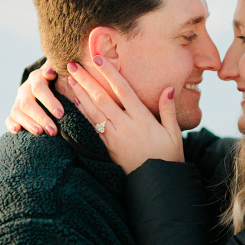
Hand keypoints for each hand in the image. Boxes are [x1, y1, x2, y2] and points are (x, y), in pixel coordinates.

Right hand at [5, 62, 63, 136]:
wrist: (54, 87)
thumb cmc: (63, 82)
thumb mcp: (63, 75)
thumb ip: (58, 72)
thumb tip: (49, 72)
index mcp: (36, 78)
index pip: (39, 88)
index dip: (49, 101)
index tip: (60, 114)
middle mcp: (25, 89)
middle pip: (27, 103)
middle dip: (41, 117)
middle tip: (52, 130)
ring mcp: (18, 100)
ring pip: (17, 111)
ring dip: (28, 123)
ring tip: (39, 132)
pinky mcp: (15, 112)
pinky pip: (9, 118)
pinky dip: (11, 124)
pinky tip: (17, 130)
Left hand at [64, 56, 183, 173]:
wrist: (156, 184)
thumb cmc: (168, 157)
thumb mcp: (174, 134)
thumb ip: (169, 110)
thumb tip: (168, 89)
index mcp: (143, 120)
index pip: (123, 91)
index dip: (109, 74)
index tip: (98, 59)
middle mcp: (126, 127)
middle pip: (102, 99)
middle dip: (86, 81)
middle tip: (72, 65)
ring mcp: (115, 137)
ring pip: (94, 112)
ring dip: (81, 94)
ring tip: (70, 79)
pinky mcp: (109, 147)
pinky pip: (94, 127)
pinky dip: (84, 113)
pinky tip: (76, 102)